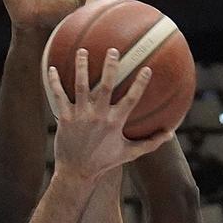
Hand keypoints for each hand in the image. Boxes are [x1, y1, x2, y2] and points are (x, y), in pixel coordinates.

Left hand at [46, 47, 172, 180]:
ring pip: (80, 86)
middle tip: (113, 50)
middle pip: (105, 86)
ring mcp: (80, 116)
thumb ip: (150, 142)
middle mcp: (98, 116)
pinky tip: (52, 69)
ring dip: (81, 67)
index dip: (139, 84)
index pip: (131, 99)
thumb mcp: (129, 153)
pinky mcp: (65, 118)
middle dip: (110, 67)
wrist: (77, 172)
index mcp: (115, 122)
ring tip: (82, 51)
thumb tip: (171, 133)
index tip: (147, 68)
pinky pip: (59, 96)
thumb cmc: (104, 161)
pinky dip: (55, 83)